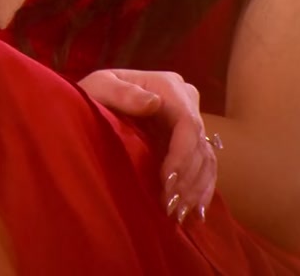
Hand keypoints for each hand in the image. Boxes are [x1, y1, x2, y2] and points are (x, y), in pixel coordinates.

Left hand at [77, 68, 218, 225]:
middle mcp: (186, 100)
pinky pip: (205, 164)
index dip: (181, 154)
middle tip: (170, 207)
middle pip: (199, 143)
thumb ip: (121, 92)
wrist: (96, 99)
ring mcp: (190, 119)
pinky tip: (196, 211)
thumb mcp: (99, 86)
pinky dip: (202, 187)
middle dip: (187, 178)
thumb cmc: (93, 93)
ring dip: (195, 188)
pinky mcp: (188, 138)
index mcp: (168, 86)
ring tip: (179, 213)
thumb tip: (154, 103)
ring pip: (205, 157)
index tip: (167, 182)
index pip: (187, 122)